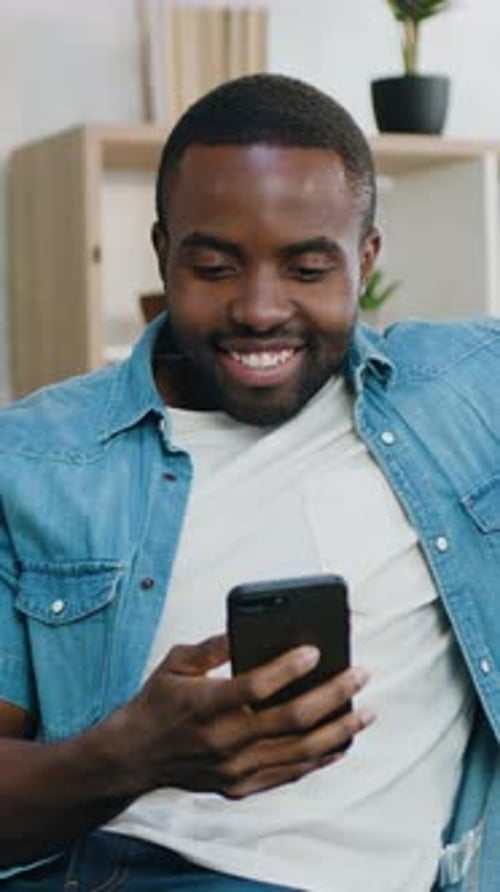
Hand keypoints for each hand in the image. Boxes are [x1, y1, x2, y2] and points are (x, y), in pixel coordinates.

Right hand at [110, 634, 372, 798]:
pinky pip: (290, 773)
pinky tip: (341, 741)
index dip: (289, 668)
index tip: (316, 650)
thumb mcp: (176, 663)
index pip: (256, 686)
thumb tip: (247, 629)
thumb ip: (213, 646)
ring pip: (300, 751)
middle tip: (360, 674)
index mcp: (206, 705)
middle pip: (291, 720)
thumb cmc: (157, 703)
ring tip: (366, 710)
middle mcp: (224, 740)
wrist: (134, 757)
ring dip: (339, 730)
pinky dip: (320, 758)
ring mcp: (235, 769)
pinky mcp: (240, 787)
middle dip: (333, 695)